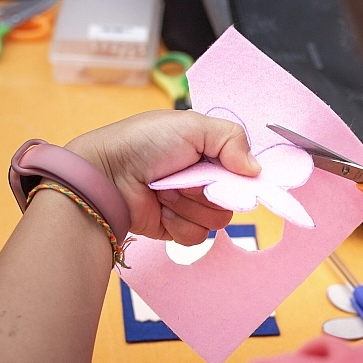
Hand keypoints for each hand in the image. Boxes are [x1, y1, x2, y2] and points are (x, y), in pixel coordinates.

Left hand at [66, 110, 260, 246]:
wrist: (107, 174)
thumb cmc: (144, 142)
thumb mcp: (193, 125)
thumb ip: (232, 138)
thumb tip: (255, 169)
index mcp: (208, 151)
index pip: (243, 169)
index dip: (242, 174)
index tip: (233, 172)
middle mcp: (202, 179)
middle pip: (233, 198)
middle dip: (209, 188)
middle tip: (184, 176)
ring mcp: (189, 205)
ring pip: (217, 219)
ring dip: (190, 205)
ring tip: (165, 190)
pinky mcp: (176, 228)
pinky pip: (197, 236)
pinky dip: (179, 223)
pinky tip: (161, 208)